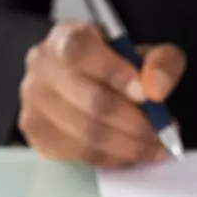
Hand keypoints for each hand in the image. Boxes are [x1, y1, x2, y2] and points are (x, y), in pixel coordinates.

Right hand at [19, 20, 185, 167]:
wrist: (89, 82)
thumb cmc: (119, 66)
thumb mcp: (148, 54)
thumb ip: (161, 63)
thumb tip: (156, 89)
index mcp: (67, 37)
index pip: (81, 52)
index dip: (114, 74)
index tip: (145, 95)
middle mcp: (42, 67)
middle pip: (91, 102)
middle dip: (135, 123)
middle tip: (162, 132)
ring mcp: (34, 102)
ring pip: (87, 134)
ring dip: (130, 146)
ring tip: (155, 146)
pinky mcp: (37, 134)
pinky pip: (81, 154)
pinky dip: (115, 159)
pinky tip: (132, 153)